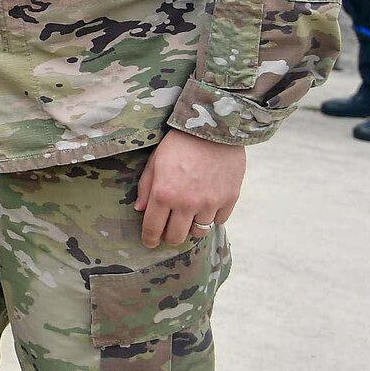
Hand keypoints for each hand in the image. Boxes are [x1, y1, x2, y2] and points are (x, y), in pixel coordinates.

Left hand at [135, 130, 244, 249]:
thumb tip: (140, 210)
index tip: (150, 242)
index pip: (153, 229)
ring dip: (191, 227)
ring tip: (189, 216)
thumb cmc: (179, 143)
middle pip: (176, 237)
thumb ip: (146, 187)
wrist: (215, 128)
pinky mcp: (229, 199)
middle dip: (169, 237)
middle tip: (168, 230)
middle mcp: (186, 203)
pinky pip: (218, 221)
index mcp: (164, 194)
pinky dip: (211, 217)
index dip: (150, 239)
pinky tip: (207, 205)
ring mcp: (210, 203)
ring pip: (198, 232)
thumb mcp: (155, 161)